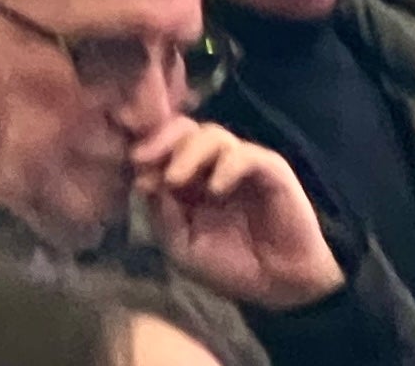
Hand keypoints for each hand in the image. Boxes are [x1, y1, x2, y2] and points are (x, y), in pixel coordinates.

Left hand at [131, 119, 342, 310]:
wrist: (280, 283)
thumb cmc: (233, 264)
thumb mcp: (185, 248)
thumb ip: (164, 217)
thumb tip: (146, 183)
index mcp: (191, 179)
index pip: (166, 147)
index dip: (148, 151)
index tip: (134, 166)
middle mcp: (214, 165)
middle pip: (185, 130)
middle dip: (161, 140)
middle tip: (143, 159)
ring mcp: (242, 163)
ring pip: (212, 134)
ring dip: (188, 153)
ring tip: (173, 179)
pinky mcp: (270, 169)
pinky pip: (246, 155)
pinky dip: (227, 166)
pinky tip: (215, 189)